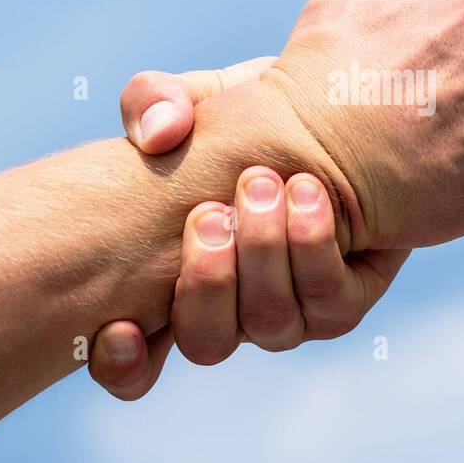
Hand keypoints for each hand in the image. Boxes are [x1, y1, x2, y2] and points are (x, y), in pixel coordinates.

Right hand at [89, 62, 407, 398]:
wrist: (328, 116)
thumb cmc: (241, 117)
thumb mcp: (192, 100)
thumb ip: (155, 102)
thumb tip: (157, 134)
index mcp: (170, 287)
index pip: (130, 362)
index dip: (120, 362)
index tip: (121, 325)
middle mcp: (228, 314)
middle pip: (206, 342)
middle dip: (208, 281)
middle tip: (212, 211)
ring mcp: (287, 314)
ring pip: (269, 324)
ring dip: (264, 255)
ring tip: (267, 184)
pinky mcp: (343, 297)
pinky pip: (330, 303)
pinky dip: (315, 248)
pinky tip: (309, 195)